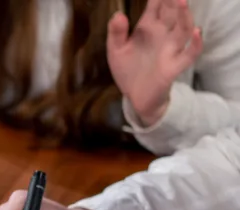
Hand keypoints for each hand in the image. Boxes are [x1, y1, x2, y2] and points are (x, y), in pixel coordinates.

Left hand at [107, 0, 202, 127]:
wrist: (135, 97)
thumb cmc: (128, 69)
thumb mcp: (116, 51)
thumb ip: (116, 33)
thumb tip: (117, 14)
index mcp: (148, 27)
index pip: (156, 6)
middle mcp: (162, 34)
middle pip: (172, 13)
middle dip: (172, 0)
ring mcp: (170, 49)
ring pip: (182, 28)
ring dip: (184, 15)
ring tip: (182, 1)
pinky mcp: (174, 66)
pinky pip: (189, 54)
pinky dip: (195, 43)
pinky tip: (196, 32)